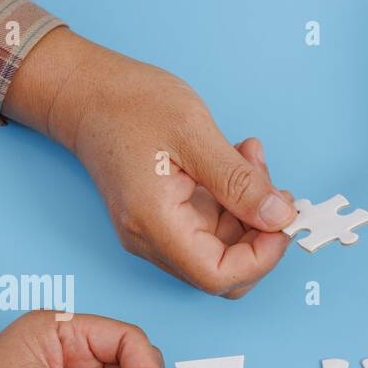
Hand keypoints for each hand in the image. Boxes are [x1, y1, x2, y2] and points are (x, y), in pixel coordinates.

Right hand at [5, 29, 295, 296]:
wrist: (84, 91)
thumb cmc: (126, 104)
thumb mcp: (194, 134)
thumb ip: (240, 183)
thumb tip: (278, 218)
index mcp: (155, 224)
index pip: (217, 276)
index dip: (261, 259)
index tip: (283, 222)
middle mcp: (152, 239)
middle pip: (223, 269)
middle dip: (260, 234)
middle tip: (275, 189)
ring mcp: (157, 232)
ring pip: (222, 247)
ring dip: (250, 210)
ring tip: (251, 159)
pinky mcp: (166, 218)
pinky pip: (212, 226)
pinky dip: (234, 200)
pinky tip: (239, 162)